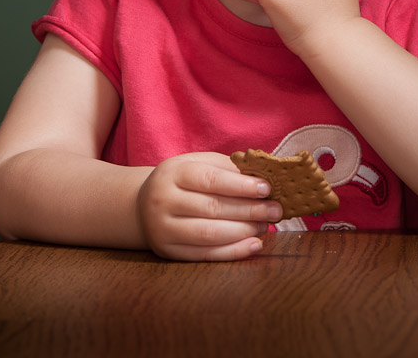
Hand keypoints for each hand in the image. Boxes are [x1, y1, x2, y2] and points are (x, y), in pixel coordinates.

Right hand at [137, 153, 283, 260]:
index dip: (241, 186)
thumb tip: (264, 176)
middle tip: (275, 210)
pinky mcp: (169, 252)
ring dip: (243, 231)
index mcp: (174, 173)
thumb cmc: (182, 180)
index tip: (267, 188)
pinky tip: (254, 245)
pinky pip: (205, 255)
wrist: (142, 205)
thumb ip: (227, 168)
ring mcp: (164, 229)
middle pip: (213, 208)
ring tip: (265, 225)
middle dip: (249, 210)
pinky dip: (233, 252)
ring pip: (209, 234)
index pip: (211, 180)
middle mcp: (164, 201)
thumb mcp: (198, 163)